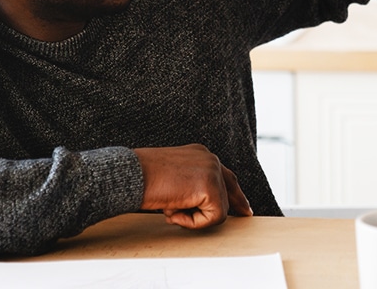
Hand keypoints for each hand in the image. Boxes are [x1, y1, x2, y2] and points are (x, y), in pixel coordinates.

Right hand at [133, 144, 252, 228]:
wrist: (130, 175)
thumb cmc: (142, 178)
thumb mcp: (172, 177)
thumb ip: (191, 185)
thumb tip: (201, 205)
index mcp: (200, 154)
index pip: (225, 175)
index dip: (235, 193)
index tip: (243, 207)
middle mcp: (210, 159)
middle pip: (232, 188)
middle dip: (234, 205)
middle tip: (246, 214)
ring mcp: (212, 171)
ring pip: (219, 209)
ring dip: (194, 217)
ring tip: (171, 210)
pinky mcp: (211, 187)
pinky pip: (213, 217)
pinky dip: (193, 222)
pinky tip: (173, 212)